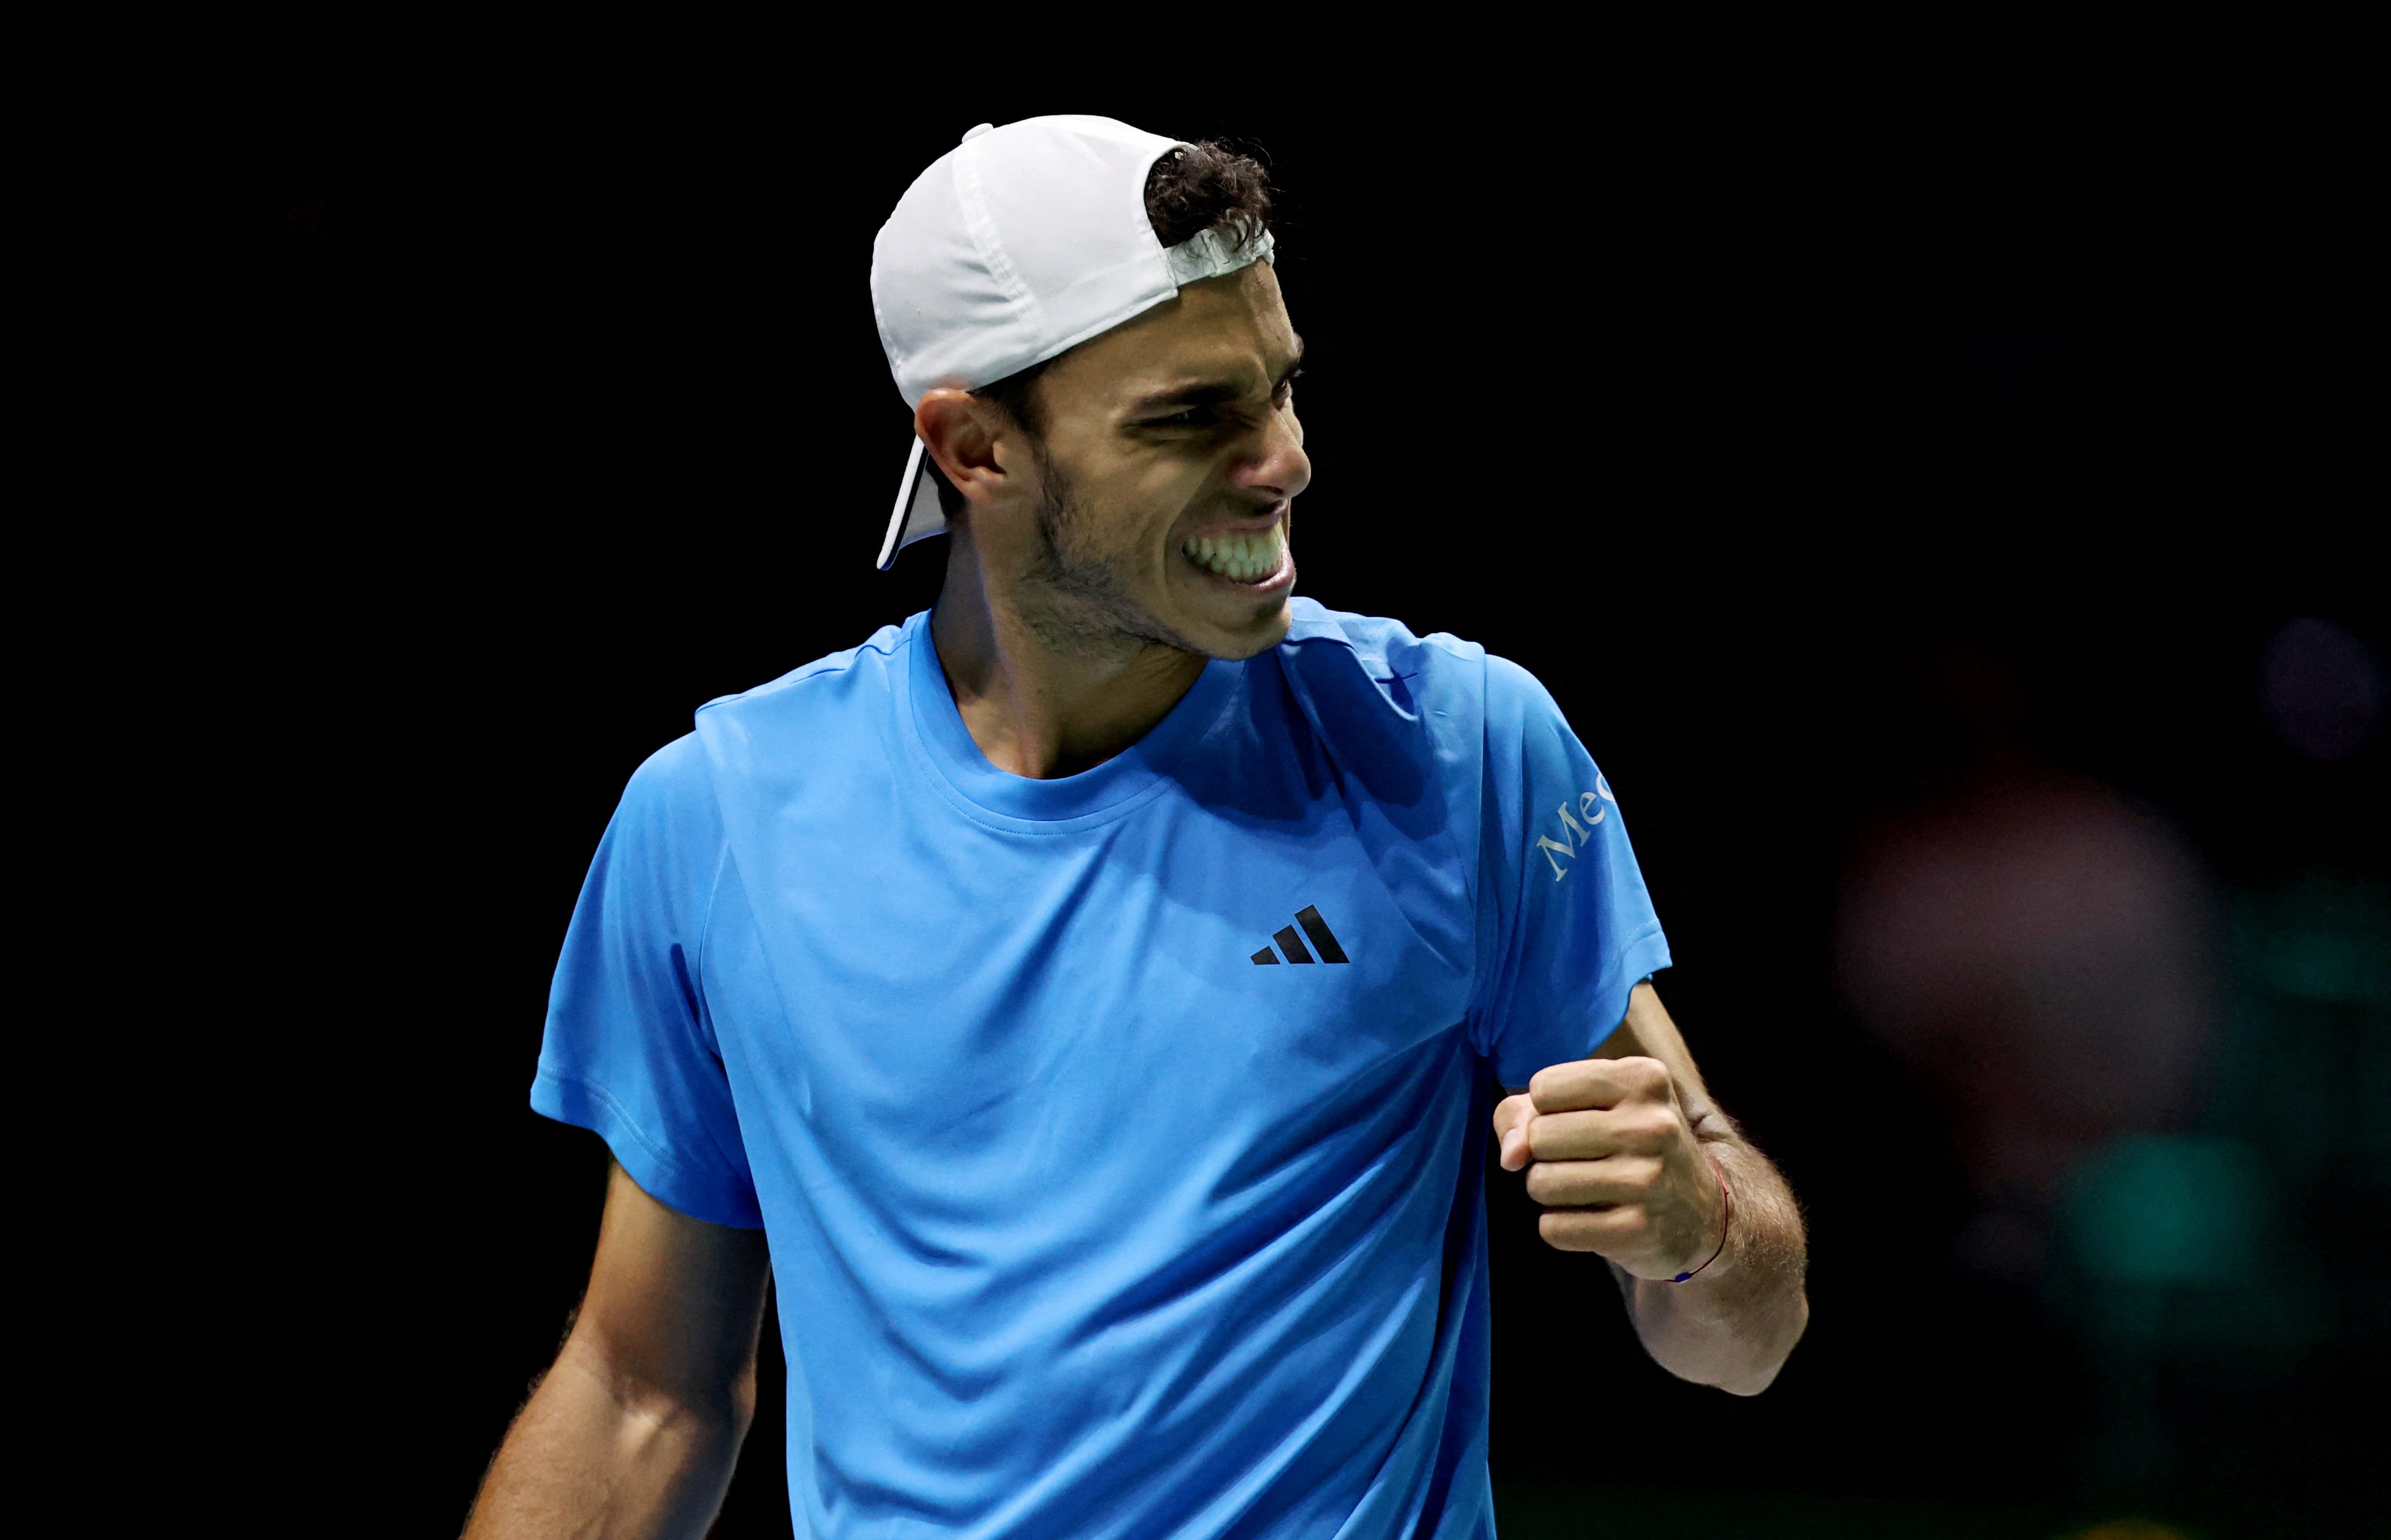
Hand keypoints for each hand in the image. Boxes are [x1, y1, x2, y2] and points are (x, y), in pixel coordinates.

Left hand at [1493, 1056, 1726, 1279]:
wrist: (1702, 1216)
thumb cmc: (1631, 1147)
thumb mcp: (1593, 1107)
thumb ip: (1526, 1112)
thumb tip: (1510, 1156)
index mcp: (1644, 1079)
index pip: (1544, 1087)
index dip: (1546, 1110)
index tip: (1578, 1121)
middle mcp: (1652, 1124)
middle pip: (1539, 1136)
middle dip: (1545, 1154)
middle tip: (1584, 1161)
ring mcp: (1648, 1179)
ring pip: (1540, 1183)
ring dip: (1550, 1192)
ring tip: (1587, 1190)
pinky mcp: (1637, 1230)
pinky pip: (1553, 1228)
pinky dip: (1560, 1227)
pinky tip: (1594, 1220)